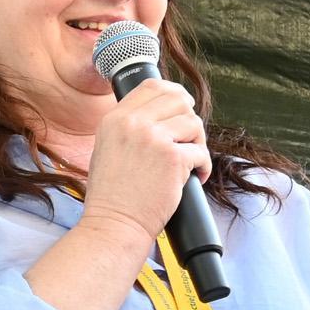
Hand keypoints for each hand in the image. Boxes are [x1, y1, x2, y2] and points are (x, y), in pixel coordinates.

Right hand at [78, 77, 210, 247]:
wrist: (114, 223)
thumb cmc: (111, 195)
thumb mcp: (106, 149)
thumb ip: (127, 128)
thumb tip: (157, 115)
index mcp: (115, 119)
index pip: (151, 86)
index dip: (173, 92)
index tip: (184, 104)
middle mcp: (133, 123)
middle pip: (177, 99)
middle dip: (190, 116)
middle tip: (191, 136)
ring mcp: (153, 138)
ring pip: (193, 123)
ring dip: (198, 142)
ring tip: (191, 160)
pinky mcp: (173, 158)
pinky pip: (201, 151)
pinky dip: (203, 166)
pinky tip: (196, 176)